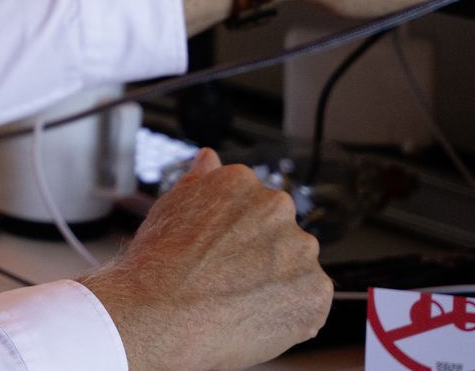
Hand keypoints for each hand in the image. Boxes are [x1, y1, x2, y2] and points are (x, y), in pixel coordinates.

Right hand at [80, 149, 330, 370]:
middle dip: (261, 254)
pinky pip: (309, 303)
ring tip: (238, 301)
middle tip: (227, 278)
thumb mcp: (171, 206)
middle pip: (278, 233)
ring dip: (278, 282)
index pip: (253, 205)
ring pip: (296, 267)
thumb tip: (209, 157)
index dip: (235, 235)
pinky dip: (290, 313)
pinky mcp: (316, 292)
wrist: (163, 314)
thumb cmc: (159, 263)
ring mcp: (301, 250)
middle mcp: (277, 207)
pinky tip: (255, 317)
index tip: (219, 252)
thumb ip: (199, 179)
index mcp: (242, 181)